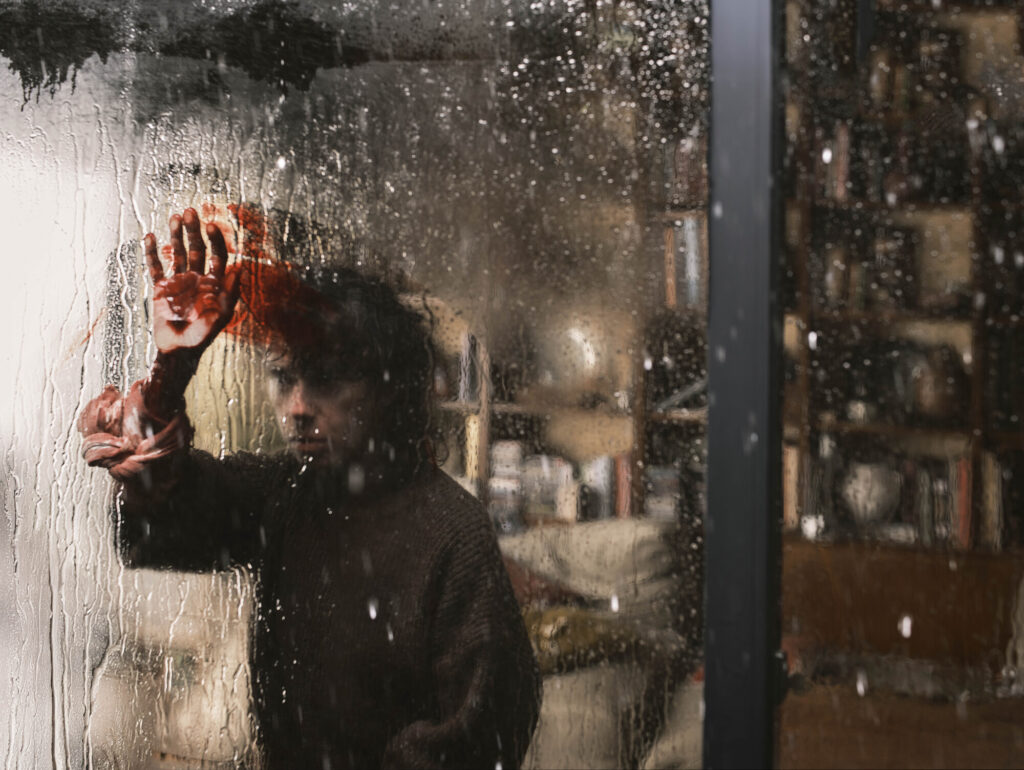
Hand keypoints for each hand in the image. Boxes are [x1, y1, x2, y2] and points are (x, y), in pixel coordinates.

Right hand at [145, 208, 239, 354]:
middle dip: (194, 230)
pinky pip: (155, 267)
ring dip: (176, 236)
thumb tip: (239, 268)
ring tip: (174, 216)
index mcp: (215, 283)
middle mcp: (197, 278)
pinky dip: (151, 253)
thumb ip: (230, 293)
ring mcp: (179, 282)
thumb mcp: (221, 316)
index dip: (215, 240)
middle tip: (190, 211)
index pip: (217, 255)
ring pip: (178, 253)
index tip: (210, 225)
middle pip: (197, 249)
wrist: (178, 350)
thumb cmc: (203, 336)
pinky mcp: (161, 289)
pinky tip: (149, 236)